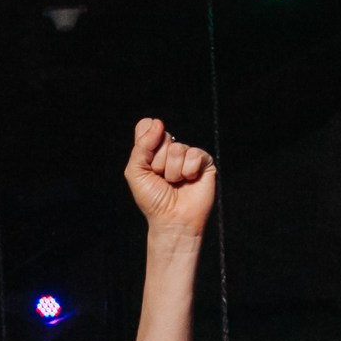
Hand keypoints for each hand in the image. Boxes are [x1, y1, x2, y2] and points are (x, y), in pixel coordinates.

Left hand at [124, 118, 215, 235]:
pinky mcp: (204, 161)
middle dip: (158, 162)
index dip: (146, 143)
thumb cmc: (153, 199)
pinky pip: (194, 155)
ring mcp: (188, 154)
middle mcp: (170, 149)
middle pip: (163, 137)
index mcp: (152, 150)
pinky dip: (188, 171)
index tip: (147, 164)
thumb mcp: (135, 172)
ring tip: (175, 183)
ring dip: (173, 171)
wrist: (172, 219)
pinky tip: (189, 181)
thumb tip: (157, 122)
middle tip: (161, 178)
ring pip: (178, 148)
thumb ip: (141, 146)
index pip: (147, 127)